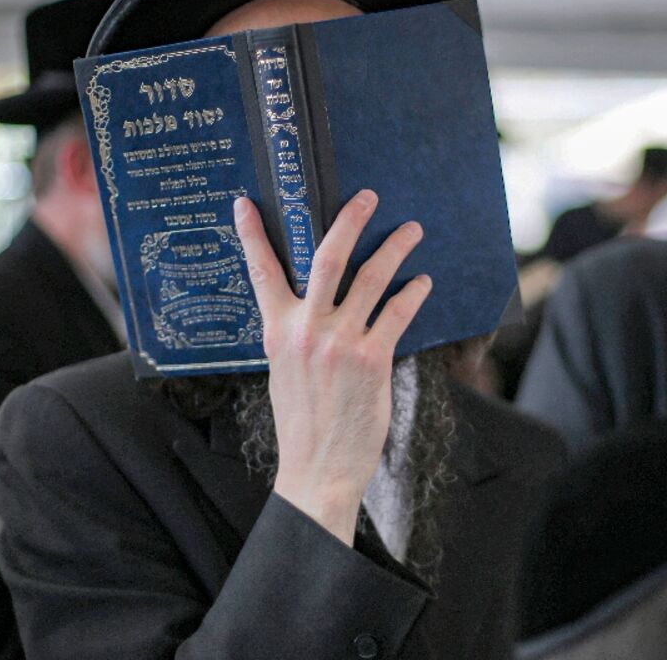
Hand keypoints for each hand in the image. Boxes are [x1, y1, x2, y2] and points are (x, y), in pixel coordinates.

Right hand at [234, 190, 431, 544]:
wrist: (317, 467)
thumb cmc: (303, 422)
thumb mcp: (283, 370)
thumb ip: (294, 333)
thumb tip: (310, 304)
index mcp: (277, 331)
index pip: (260, 273)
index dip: (250, 235)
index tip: (244, 203)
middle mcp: (306, 331)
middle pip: (327, 259)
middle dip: (349, 221)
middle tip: (368, 197)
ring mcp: (340, 343)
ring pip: (371, 278)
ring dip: (395, 249)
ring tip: (412, 231)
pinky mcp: (373, 360)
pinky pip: (397, 313)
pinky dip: (413, 293)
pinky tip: (422, 283)